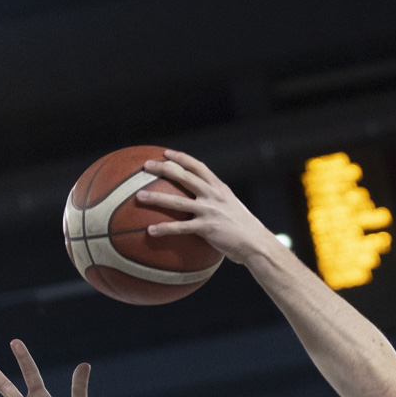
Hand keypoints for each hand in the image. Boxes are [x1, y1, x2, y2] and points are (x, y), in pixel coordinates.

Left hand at [136, 150, 279, 266]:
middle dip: (163, 168)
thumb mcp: (232, 208)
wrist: (256, 243)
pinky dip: (164, 229)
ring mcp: (209, 211)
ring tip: (139, 196)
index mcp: (219, 188)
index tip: (166, 153)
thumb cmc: (245, 229)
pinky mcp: (207, 228)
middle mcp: (213, 195)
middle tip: (146, 166)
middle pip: (183, 176)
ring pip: (177, 201)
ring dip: (156, 197)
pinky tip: (150, 231)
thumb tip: (203, 206)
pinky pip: (180, 228)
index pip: (197, 166)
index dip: (180, 158)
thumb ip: (218, 203)